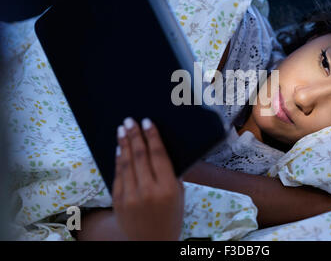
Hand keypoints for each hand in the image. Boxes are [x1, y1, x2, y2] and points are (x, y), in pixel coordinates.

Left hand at [112, 117, 183, 240]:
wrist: (152, 242)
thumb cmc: (171, 216)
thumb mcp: (180, 195)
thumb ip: (173, 174)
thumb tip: (162, 147)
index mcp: (168, 189)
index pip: (158, 155)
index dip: (152, 136)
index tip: (147, 122)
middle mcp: (148, 191)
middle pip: (140, 156)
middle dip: (134, 135)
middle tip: (130, 120)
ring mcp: (130, 197)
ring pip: (126, 163)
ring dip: (124, 143)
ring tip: (122, 129)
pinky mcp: (118, 202)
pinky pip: (118, 175)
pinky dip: (118, 160)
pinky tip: (120, 149)